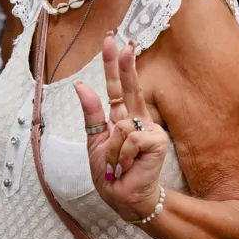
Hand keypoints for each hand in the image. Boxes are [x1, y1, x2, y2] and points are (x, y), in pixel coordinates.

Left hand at [74, 34, 168, 222]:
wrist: (125, 198)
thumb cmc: (112, 174)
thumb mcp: (94, 142)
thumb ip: (91, 114)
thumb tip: (82, 85)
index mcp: (122, 118)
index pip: (117, 88)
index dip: (115, 66)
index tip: (113, 43)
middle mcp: (138, 120)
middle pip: (128, 87)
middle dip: (122, 64)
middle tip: (116, 40)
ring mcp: (149, 129)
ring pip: (119, 125)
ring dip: (111, 150)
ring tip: (117, 167)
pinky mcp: (156, 140)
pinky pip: (129, 137)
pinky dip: (122, 155)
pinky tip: (127, 166)